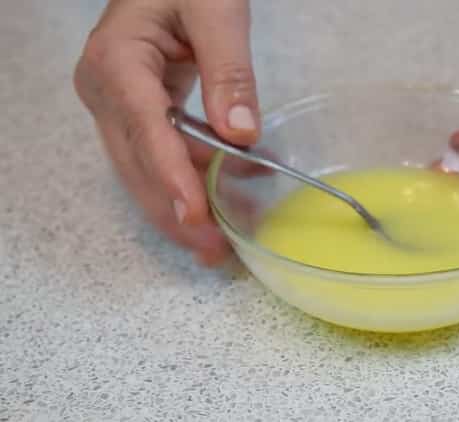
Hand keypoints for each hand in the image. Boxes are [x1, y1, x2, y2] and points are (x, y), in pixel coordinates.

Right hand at [74, 0, 259, 264]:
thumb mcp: (215, 10)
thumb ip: (229, 70)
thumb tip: (241, 133)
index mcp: (116, 61)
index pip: (145, 129)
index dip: (170, 177)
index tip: (195, 216)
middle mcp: (106, 91)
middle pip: (137, 163)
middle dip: (174, 211)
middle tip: (214, 250)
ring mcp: (117, 106)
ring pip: (144, 170)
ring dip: (180, 207)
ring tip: (218, 243)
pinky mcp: (136, 113)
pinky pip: (159, 157)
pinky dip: (189, 181)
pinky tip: (222, 200)